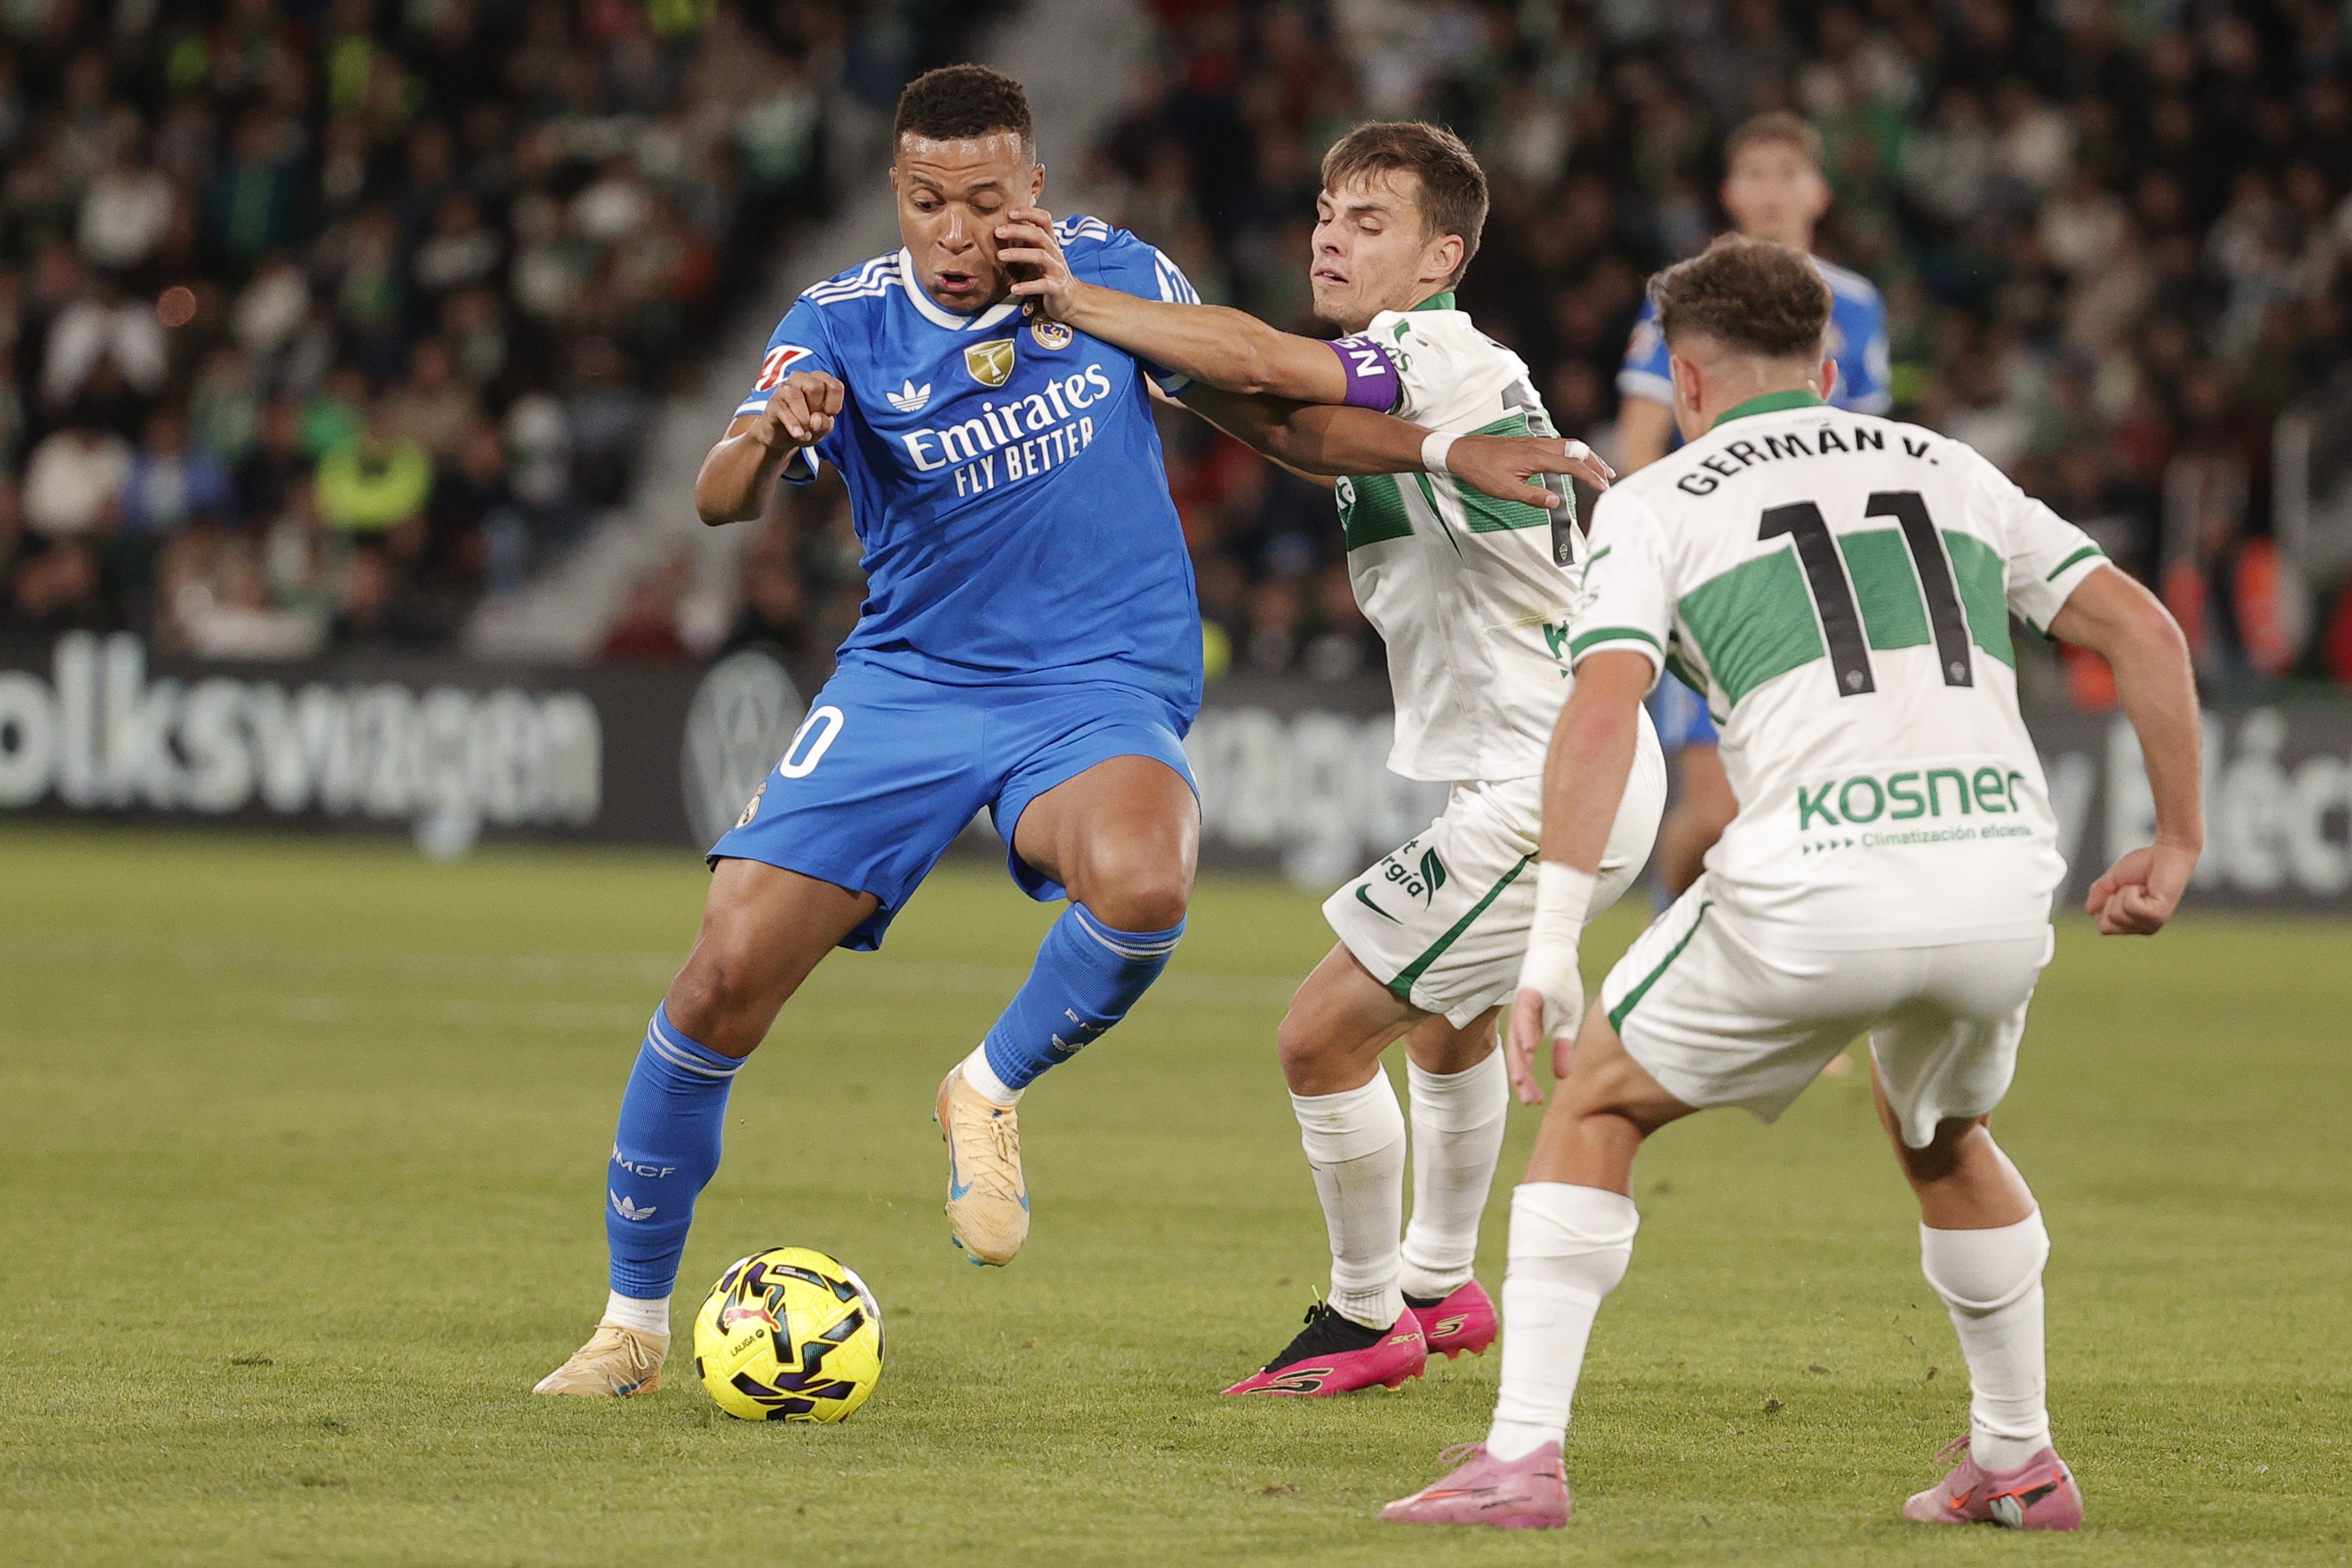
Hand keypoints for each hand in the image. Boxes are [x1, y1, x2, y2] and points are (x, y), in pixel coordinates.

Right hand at [753, 370, 842, 449]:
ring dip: (804, 419)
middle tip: (812, 420)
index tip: (827, 415)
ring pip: (796, 396)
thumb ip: (825, 424)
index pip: (835, 386)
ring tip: (805, 432)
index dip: (834, 405)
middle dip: (817, 408)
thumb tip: (816, 419)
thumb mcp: (822, 429)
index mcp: (819, 380)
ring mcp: (785, 388)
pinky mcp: (773, 402)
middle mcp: (801, 379)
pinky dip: (793, 425)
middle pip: (816, 386)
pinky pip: (784, 410)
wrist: (782, 437)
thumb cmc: (806, 426)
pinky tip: (797, 434)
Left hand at [998, 206, 1081, 321]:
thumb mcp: (1041, 254)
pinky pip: (1042, 285)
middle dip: (1018, 231)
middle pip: (1039, 235)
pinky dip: (1027, 286)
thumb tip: (1005, 228)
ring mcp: (1056, 270)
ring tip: (1000, 255)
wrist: (1071, 298)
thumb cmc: (1051, 274)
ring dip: (1019, 254)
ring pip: (1040, 256)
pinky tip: (1014, 288)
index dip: (1029, 213)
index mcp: (1050, 243)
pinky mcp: (1056, 288)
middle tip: (998, 232)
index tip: (1010, 212)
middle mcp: (1055, 253)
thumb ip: (1029, 241)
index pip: (1044, 220)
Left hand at [1446, 434, 1614, 510]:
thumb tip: (1556, 501)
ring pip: (1568, 444)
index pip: (1572, 465)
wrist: (1462, 452)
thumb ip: (1533, 496)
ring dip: (1586, 456)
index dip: (1591, 477)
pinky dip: (1572, 452)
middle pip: (1577, 449)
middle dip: (1596, 462)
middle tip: (1610, 476)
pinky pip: (1557, 444)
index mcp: (1536, 457)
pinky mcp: (1528, 442)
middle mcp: (1538, 445)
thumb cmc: (1481, 472)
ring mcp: (1534, 442)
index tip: (1603, 489)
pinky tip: (1573, 461)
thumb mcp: (1505, 490)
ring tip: (1598, 468)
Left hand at [1505, 943, 1584, 1105]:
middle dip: (1522, 1077)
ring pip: (1518, 1036)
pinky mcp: (1529, 990)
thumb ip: (1563, 1047)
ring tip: (1521, 1080)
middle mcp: (1521, 1019)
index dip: (1527, 1080)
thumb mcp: (1566, 1020)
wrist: (1557, 949)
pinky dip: (1527, 1029)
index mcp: (1528, 1027)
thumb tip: (1563, 1077)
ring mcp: (1522, 1005)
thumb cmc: (1560, 984)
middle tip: (1530, 1100)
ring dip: (1520, 1058)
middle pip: (1517, 1053)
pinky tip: (1529, 1045)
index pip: (1524, 1058)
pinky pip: (1526, 1013)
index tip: (1534, 1101)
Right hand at [2085, 840, 2196, 933]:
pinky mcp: (2158, 916)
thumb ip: (2099, 895)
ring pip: (2116, 915)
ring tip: (2141, 887)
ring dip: (2124, 893)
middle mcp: (2143, 927)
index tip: (2120, 891)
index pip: (2103, 927)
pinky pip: (2129, 906)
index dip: (2105, 905)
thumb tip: (2089, 910)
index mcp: (2133, 922)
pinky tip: (2147, 888)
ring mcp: (2151, 923)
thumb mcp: (2113, 880)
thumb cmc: (2145, 864)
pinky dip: (2131, 891)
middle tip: (2130, 888)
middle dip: (2112, 901)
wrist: (2167, 852)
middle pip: (2106, 925)